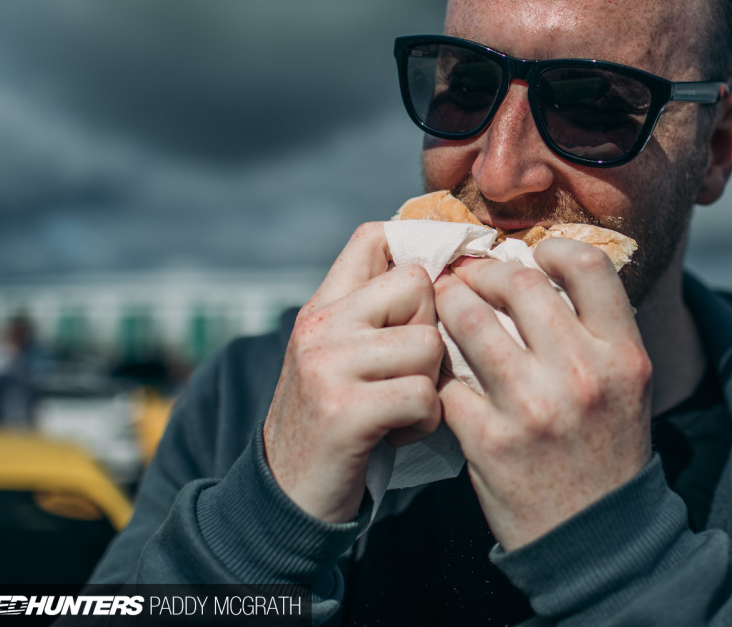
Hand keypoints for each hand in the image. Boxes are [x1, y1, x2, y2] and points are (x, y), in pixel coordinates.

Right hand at [263, 223, 444, 521]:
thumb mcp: (340, 357)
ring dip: (431, 386)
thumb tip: (445, 272)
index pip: (373, 238)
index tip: (435, 292)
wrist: (286, 495)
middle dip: (431, 332)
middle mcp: (320, 326)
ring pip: (428, 344)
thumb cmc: (334, 421)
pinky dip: (424, 423)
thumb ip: (376, 316)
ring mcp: (327, 365)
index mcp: (322, 306)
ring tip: (400, 409)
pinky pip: (423, 396)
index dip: (418, 251)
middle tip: (407, 374)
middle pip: (418, 285)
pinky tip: (397, 435)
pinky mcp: (343, 410)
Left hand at [435, 238, 652, 549]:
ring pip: (468, 320)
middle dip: (483, 273)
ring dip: (448, 305)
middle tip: (468, 279)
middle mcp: (581, 375)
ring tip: (443, 307)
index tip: (530, 258)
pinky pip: (446, 379)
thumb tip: (538, 268)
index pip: (587, 264)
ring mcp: (532, 408)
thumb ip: (595, 329)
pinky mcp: (488, 441)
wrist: (596, 537)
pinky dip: (436, 367)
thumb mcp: (627, 384)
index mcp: (623, 355)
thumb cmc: (607, 448)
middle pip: (517, 282)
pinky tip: (437, 365)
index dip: (550, 249)